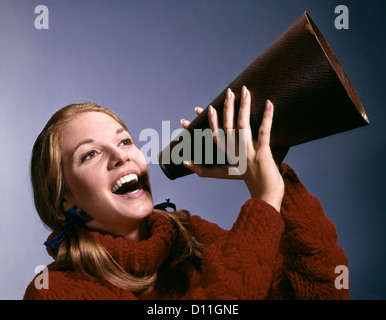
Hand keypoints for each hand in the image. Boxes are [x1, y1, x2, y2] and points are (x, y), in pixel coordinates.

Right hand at [181, 86, 283, 211]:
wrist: (265, 196)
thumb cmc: (246, 182)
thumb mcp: (224, 174)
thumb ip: (203, 170)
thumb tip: (185, 163)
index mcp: (227, 156)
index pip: (215, 135)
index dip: (208, 121)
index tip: (202, 108)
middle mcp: (236, 153)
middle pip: (228, 127)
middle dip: (227, 108)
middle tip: (228, 92)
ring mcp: (249, 153)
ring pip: (243, 126)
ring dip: (243, 107)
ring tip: (245, 91)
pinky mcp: (263, 154)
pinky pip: (264, 133)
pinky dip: (267, 118)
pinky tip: (269, 104)